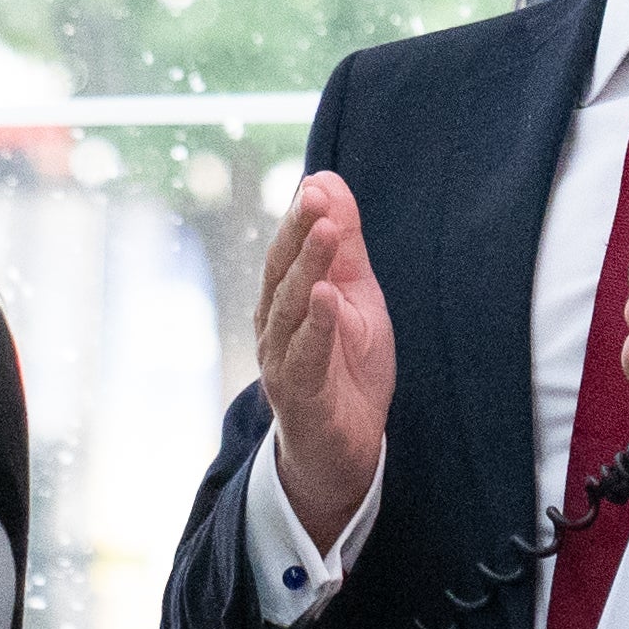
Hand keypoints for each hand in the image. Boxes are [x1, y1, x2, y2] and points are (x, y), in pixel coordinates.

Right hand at [254, 172, 391, 543]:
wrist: (343, 449)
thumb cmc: (346, 368)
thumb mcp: (355, 297)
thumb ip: (343, 245)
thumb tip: (325, 179)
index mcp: (284, 299)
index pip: (288, 251)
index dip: (300, 217)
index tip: (316, 184)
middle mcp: (273, 326)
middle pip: (282, 272)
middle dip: (298, 232)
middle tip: (316, 198)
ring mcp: (280, 361)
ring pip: (290, 308)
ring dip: (308, 268)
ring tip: (326, 233)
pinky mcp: (297, 394)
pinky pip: (304, 355)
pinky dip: (316, 324)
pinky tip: (327, 297)